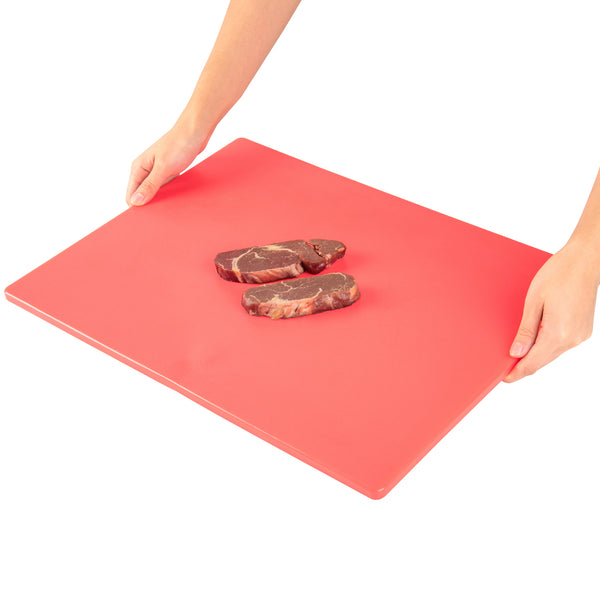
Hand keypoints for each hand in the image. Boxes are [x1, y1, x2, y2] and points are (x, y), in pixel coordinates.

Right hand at [126, 116, 209, 206]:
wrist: (195, 132)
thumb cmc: (178, 145)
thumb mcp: (163, 168)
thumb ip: (150, 185)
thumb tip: (135, 202)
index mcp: (138, 168)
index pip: (131, 195)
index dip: (137, 208)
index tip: (148, 218)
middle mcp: (144, 170)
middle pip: (141, 195)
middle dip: (149, 206)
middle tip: (161, 215)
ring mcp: (156, 171)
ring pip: (153, 192)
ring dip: (160, 200)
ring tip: (169, 208)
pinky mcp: (167, 172)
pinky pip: (165, 188)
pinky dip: (169, 194)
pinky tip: (175, 198)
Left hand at [503, 241, 598, 382]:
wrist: (585, 261)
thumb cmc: (558, 275)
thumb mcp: (533, 302)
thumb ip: (526, 331)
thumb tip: (516, 352)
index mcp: (558, 333)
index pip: (533, 362)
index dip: (518, 372)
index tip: (505, 378)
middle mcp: (572, 338)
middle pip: (543, 361)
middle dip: (525, 365)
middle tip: (507, 368)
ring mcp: (580, 335)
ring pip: (552, 353)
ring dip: (536, 355)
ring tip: (518, 353)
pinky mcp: (584, 330)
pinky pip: (561, 344)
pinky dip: (548, 346)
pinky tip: (536, 340)